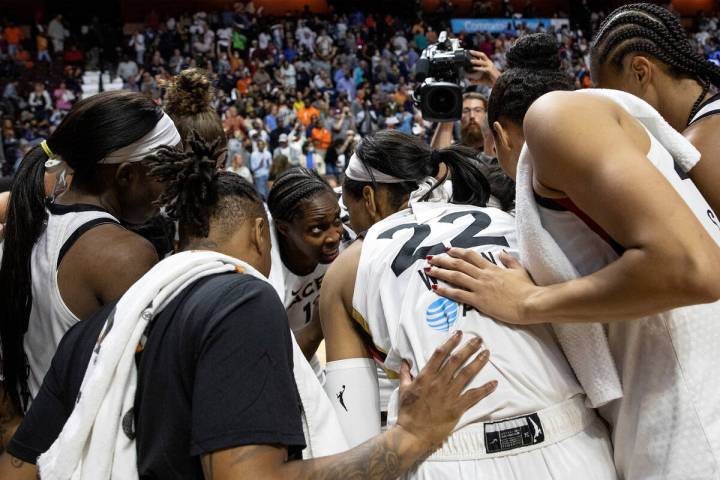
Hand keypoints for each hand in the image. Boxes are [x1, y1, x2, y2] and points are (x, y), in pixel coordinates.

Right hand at [395, 331, 495, 452]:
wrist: (413, 433)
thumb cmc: (407, 412)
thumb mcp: (403, 389)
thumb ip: (405, 373)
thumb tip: (405, 360)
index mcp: (426, 376)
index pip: (440, 354)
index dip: (450, 342)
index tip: (458, 334)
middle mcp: (439, 382)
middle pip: (456, 361)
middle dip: (468, 348)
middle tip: (478, 339)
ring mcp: (449, 394)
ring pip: (466, 374)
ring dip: (477, 362)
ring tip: (486, 352)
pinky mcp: (457, 407)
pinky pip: (473, 396)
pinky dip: (485, 389)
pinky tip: (494, 383)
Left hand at [426, 248, 538, 324]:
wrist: (531, 303)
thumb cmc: (527, 289)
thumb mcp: (519, 270)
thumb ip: (509, 260)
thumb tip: (502, 252)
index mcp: (492, 268)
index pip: (471, 256)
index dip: (457, 251)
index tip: (447, 249)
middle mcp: (483, 275)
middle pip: (458, 264)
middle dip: (442, 260)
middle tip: (430, 257)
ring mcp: (480, 287)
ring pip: (455, 276)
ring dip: (440, 272)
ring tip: (428, 269)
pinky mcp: (479, 301)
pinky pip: (458, 294)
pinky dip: (445, 290)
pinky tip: (435, 288)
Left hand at [466, 51, 500, 86]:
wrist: (498, 83)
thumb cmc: (490, 80)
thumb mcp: (482, 80)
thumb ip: (476, 80)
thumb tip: (469, 81)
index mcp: (487, 63)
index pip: (482, 55)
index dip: (476, 53)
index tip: (470, 51)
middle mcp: (489, 63)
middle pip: (482, 55)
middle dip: (476, 53)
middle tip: (470, 51)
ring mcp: (490, 66)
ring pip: (482, 61)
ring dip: (476, 61)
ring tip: (470, 61)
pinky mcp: (490, 70)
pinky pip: (484, 68)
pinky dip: (479, 68)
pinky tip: (474, 68)